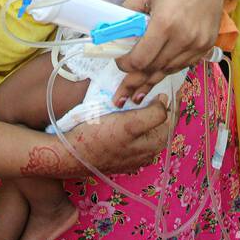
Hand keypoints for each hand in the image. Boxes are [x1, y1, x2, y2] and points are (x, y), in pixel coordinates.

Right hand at [40, 95, 171, 177]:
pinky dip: (131, 124)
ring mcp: (132, 156)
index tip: (167, 84)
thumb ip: (154, 114)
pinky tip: (120, 116)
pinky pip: (131, 137)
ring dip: (143, 114)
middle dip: (156, 106)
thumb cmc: (96, 137)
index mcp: (153, 144)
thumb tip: (164, 102)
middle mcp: (147, 153)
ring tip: (135, 100)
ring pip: (145, 130)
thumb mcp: (129, 124)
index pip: (171, 117)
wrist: (67, 154)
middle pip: (159, 124)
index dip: (170, 100)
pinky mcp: (118, 156)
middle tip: (150, 88)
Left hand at [112, 0, 227, 105]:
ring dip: (151, 79)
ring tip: (136, 93)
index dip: (125, 66)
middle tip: (121, 96)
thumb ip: (127, 14)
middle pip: (153, 70)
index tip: (119, 63)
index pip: (140, 60)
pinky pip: (183, 65)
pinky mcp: (206, 46)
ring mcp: (197, 44)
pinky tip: (158, 74)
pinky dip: (169, 68)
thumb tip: (110, 32)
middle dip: (134, 81)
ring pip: (168, 70)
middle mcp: (183, 38)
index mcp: (164, 24)